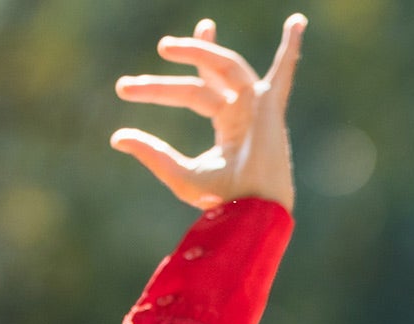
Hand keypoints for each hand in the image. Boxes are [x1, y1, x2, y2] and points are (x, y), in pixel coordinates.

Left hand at [112, 14, 304, 211]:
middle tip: (157, 51)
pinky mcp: (270, 108)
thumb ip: (151, 153)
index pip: (193, 93)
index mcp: (230, 128)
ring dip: (200, 50)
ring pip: (226, 65)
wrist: (250, 213)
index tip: (124, 89)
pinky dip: (291, 48)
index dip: (158, 88)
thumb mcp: (178, 173)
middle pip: (206, 77)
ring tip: (165, 47)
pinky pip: (283, 72)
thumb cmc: (222, 201)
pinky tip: (297, 21)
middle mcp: (245, 112)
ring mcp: (259, 108)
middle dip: (182, 61)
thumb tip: (116, 137)